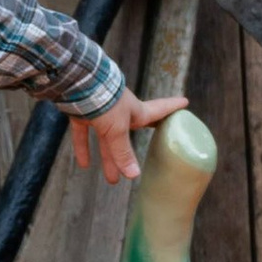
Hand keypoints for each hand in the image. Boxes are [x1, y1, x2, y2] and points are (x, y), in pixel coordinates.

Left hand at [68, 85, 186, 185]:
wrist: (77, 82)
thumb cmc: (104, 102)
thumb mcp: (117, 129)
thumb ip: (123, 152)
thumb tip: (133, 175)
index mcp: (135, 110)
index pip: (159, 110)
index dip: (172, 107)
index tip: (184, 102)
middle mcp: (119, 111)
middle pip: (128, 136)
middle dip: (132, 154)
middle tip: (137, 167)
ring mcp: (100, 112)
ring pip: (106, 140)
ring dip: (108, 159)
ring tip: (112, 180)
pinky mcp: (81, 113)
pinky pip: (84, 135)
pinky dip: (84, 149)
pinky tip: (84, 165)